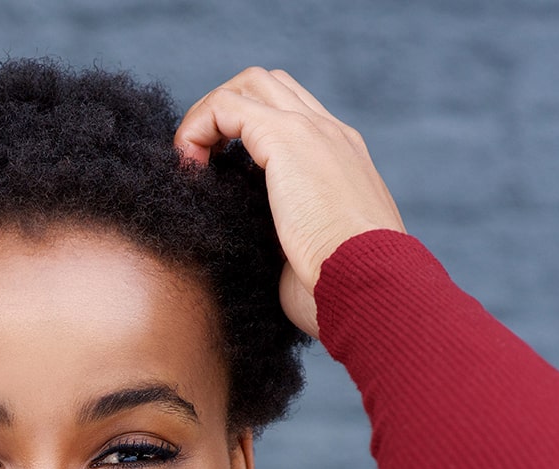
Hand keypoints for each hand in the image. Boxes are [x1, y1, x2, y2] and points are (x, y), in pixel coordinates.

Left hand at [174, 68, 404, 336]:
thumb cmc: (339, 292)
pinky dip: (197, 128)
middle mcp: (330, 136)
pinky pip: (226, 106)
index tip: (217, 180)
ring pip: (248, 85)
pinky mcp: (286, 139)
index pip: (290, 119)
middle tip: (199, 164)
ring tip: (190, 164)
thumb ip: (283, 243)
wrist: (371, 287)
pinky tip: (188, 168)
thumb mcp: (308, 259)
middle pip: (268, 88)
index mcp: (341, 162)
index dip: (244, 136)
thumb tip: (254, 257)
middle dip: (224, 115)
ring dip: (208, 116)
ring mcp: (312, 132)